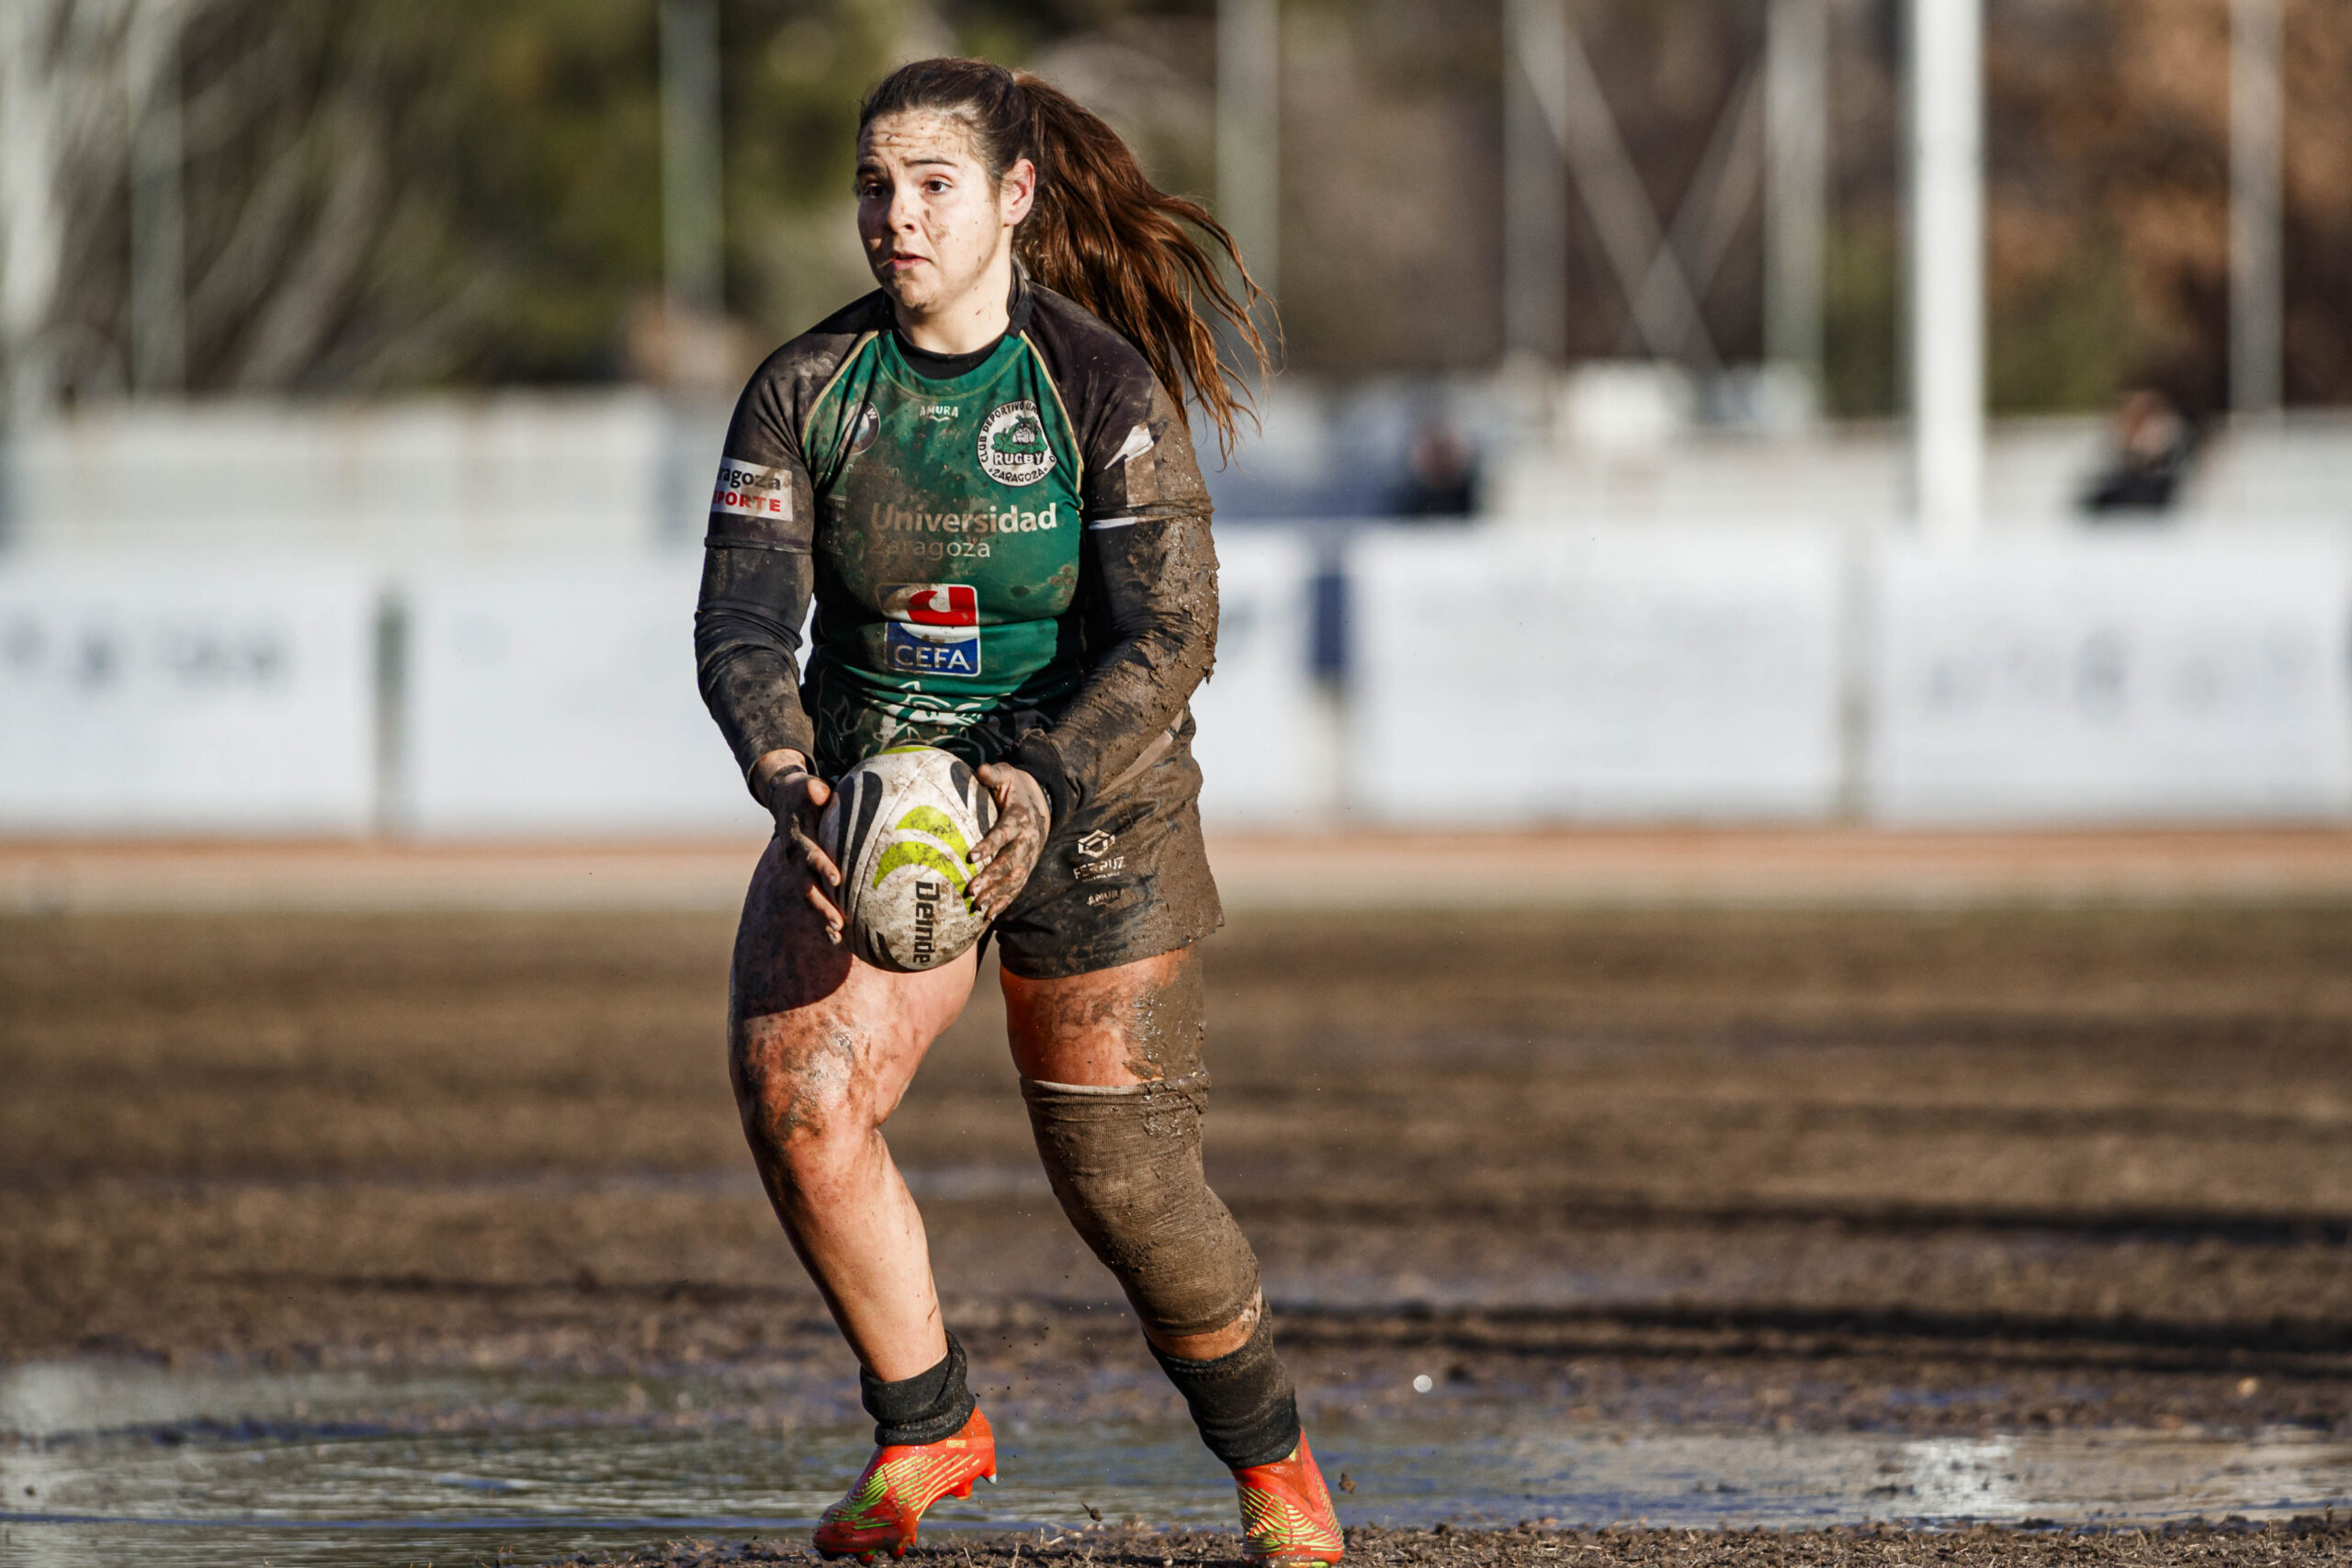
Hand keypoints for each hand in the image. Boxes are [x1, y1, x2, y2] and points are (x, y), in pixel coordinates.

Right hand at [758, 753, 844, 941]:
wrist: (784, 801)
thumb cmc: (804, 792)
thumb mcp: (806, 786)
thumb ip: (813, 789)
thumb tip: (819, 790)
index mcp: (798, 837)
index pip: (811, 853)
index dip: (822, 866)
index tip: (837, 880)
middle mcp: (795, 858)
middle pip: (808, 886)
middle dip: (823, 905)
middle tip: (839, 922)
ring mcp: (797, 870)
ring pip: (810, 898)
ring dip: (822, 917)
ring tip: (838, 936)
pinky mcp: (804, 877)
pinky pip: (813, 901)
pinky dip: (822, 919)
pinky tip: (837, 939)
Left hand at [968, 763, 1049, 919]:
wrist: (1043, 801)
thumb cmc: (1016, 788)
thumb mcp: (1007, 775)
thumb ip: (994, 774)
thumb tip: (981, 770)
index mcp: (1020, 818)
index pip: (1005, 833)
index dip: (990, 844)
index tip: (972, 855)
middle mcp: (1028, 840)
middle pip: (1011, 862)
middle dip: (992, 877)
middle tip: (971, 889)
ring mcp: (1029, 857)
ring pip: (1015, 879)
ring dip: (997, 894)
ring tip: (977, 906)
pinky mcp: (1027, 867)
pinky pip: (1017, 887)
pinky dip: (1004, 902)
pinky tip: (989, 914)